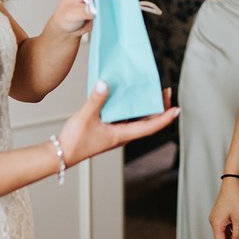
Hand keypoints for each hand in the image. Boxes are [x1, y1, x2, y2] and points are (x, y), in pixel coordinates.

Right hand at [57, 83, 177, 166]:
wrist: (61, 154)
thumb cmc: (74, 140)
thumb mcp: (86, 117)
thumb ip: (96, 99)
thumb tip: (106, 83)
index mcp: (122, 135)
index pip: (150, 127)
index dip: (165, 118)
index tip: (177, 110)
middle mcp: (123, 135)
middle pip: (148, 122)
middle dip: (159, 108)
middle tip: (165, 91)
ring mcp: (116, 133)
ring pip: (137, 120)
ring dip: (146, 108)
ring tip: (152, 92)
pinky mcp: (109, 130)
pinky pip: (125, 118)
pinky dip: (132, 108)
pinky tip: (129, 97)